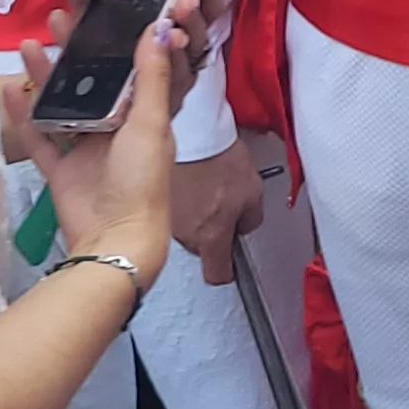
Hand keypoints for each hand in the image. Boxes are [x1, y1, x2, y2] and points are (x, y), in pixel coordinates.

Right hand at [6, 0, 184, 289]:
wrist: (115, 240)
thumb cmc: (142, 180)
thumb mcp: (150, 122)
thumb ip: (150, 76)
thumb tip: (158, 26)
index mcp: (144, 114)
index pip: (131, 64)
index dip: (118, 34)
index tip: (104, 2)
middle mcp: (115, 127)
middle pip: (92, 79)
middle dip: (77, 46)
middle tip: (60, 11)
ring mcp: (85, 150)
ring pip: (62, 104)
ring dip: (47, 75)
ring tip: (30, 42)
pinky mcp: (60, 171)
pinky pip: (38, 139)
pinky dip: (24, 117)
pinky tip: (9, 89)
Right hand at [168, 147, 264, 285]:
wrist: (191, 133)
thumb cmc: (219, 158)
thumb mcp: (253, 191)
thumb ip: (252, 219)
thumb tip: (243, 227)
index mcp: (211, 237)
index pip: (217, 275)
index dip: (227, 271)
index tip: (231, 262)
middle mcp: (185, 235)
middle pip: (200, 249)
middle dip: (210, 234)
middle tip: (220, 207)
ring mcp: (167, 218)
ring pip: (185, 230)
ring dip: (194, 216)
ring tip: (204, 187)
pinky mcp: (155, 200)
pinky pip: (171, 209)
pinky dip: (180, 200)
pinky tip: (190, 180)